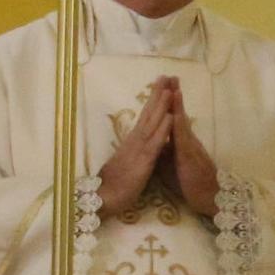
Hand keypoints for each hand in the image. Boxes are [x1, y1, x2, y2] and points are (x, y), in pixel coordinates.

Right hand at [95, 82, 172, 218]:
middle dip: (158, 95)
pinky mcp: (143, 161)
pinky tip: (170, 116)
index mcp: (132, 142)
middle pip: (148, 114)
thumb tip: (140, 144)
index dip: (153, 101)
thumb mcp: (127, 164)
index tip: (160, 85)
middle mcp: (134, 141)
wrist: (103, 199)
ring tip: (170, 88)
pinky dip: (163, 128)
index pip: (145, 118)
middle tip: (166, 76)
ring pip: (152, 123)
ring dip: (161, 105)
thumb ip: (134, 152)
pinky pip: (155, 142)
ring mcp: (138, 149)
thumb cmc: (114, 185)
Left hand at [163, 83, 220, 217]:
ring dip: (176, 106)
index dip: (165, 102)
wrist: (208, 197)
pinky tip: (175, 115)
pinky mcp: (189, 157)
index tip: (161, 85)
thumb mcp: (170, 163)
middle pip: (177, 114)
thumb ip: (164, 150)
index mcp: (178, 141)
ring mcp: (189, 147)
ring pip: (181, 123)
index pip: (170, 117)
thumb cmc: (189, 181)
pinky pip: (183, 140)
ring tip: (172, 88)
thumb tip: (156, 141)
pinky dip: (178, 127)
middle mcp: (185, 140)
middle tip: (169, 76)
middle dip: (172, 95)